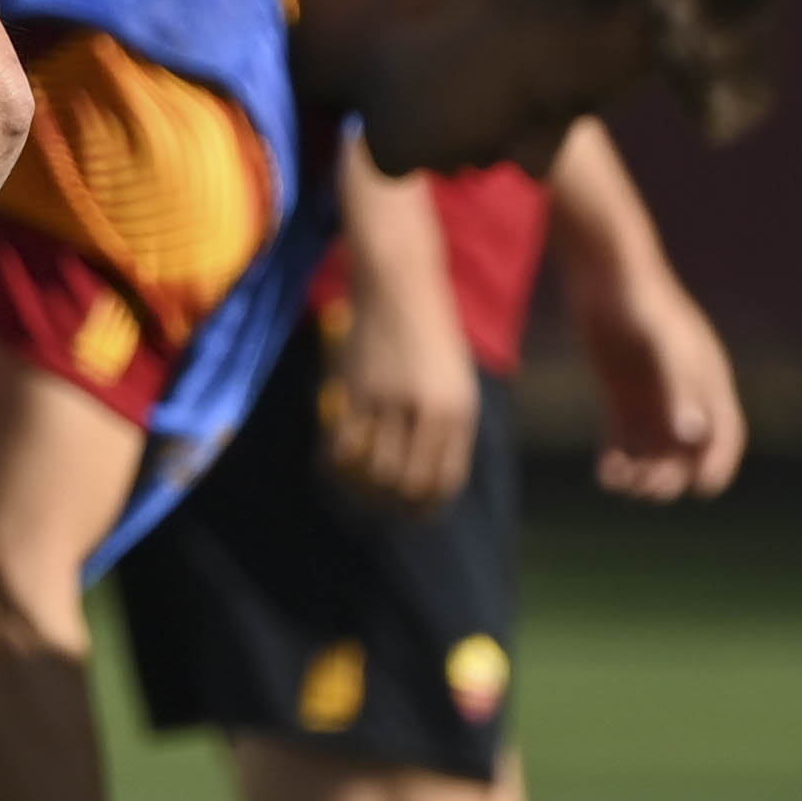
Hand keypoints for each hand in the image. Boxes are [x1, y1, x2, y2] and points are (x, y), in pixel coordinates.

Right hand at [320, 291, 482, 512]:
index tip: (417, 512)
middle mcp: (427, 410)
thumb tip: (432, 477)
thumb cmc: (432, 338)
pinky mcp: (357, 390)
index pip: (446, 480)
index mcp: (459, 410)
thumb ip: (449, 428)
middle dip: (398, 503)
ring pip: (376, 470)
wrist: (400, 288)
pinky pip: (345, 445)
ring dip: (368, 488)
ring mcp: (390, 400)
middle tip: (388, 502)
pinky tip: (342, 462)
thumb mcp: (457, 383)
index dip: (430, 506)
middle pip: (410, 483)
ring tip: (364, 486)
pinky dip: (342, 464)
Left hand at [574, 257, 746, 500]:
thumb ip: (681, 391)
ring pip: (653, 451)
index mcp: (709, 381)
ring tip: (618, 480)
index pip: (726, 434)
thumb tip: (692, 438)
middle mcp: (684, 394)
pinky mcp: (620, 396)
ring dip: (641, 473)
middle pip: (686, 452)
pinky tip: (604, 473)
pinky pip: (623, 440)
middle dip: (670, 474)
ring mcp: (651, 396)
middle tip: (645, 487)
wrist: (605, 272)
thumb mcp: (667, 347)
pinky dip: (617, 460)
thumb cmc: (645, 304)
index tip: (704, 489)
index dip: (720, 463)